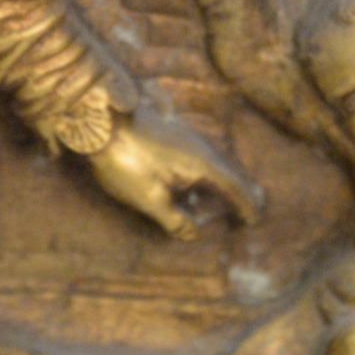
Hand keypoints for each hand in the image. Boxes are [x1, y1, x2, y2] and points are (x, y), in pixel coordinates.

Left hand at [87, 100, 264, 236]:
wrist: (100, 120)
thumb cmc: (127, 162)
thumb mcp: (151, 200)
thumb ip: (174, 220)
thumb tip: (192, 234)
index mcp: (202, 164)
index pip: (233, 188)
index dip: (245, 205)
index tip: (254, 221)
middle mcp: (199, 147)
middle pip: (226, 173)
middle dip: (235, 194)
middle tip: (245, 212)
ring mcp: (183, 138)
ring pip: (209, 165)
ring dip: (216, 185)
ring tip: (218, 202)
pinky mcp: (167, 135)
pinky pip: (193, 159)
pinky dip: (199, 176)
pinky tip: (186, 186)